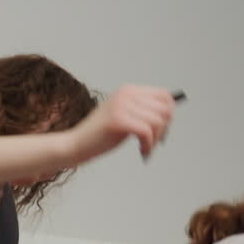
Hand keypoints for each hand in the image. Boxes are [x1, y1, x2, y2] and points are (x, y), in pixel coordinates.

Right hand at [61, 85, 175, 164]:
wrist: (74, 145)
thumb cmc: (98, 135)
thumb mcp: (123, 116)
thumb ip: (142, 111)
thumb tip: (169, 114)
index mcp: (128, 90)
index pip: (165, 96)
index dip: (169, 115)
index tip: (161, 131)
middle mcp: (126, 94)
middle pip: (165, 109)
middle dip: (164, 129)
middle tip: (154, 142)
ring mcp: (121, 106)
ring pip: (157, 122)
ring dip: (155, 140)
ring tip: (145, 149)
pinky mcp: (118, 120)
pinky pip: (147, 132)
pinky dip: (148, 145)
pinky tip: (142, 152)